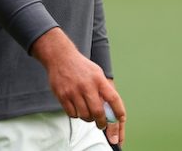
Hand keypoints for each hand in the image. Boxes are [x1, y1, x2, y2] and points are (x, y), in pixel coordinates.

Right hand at [31, 28, 125, 145]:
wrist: (60, 56)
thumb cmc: (80, 66)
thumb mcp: (97, 72)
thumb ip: (104, 88)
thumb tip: (111, 108)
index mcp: (98, 79)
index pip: (113, 99)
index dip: (119, 112)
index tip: (120, 119)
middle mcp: (86, 85)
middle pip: (98, 112)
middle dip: (101, 122)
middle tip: (101, 124)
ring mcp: (73, 91)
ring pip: (84, 115)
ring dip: (88, 118)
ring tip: (88, 114)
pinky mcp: (62, 95)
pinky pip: (72, 113)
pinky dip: (76, 114)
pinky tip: (77, 108)